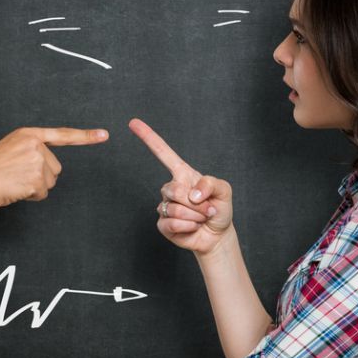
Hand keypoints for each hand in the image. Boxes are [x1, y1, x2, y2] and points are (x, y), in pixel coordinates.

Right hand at [0, 127, 107, 211]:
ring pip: (50, 181)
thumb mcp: (9, 150)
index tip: (104, 135)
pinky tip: (15, 190)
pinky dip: (31, 196)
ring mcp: (36, 161)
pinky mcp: (36, 178)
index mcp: (27, 134)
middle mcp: (35, 145)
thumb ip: (29, 151)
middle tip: (16, 177)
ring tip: (14, 182)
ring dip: (35, 186)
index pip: (62, 134)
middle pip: (55, 167)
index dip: (85, 136)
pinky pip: (43, 193)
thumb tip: (48, 169)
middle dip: (40, 176)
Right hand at [128, 118, 232, 254]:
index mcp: (182, 174)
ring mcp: (165, 206)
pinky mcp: (163, 224)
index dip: (148, 137)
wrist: (217, 234)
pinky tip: (193, 227)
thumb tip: (191, 193)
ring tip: (201, 218)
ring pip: (174, 209)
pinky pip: (171, 223)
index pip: (163, 153)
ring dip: (194, 216)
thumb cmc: (219, 208)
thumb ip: (210, 183)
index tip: (133, 123)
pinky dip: (187, 227)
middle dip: (194, 203)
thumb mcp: (224, 190)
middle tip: (207, 209)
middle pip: (172, 189)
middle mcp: (171, 188)